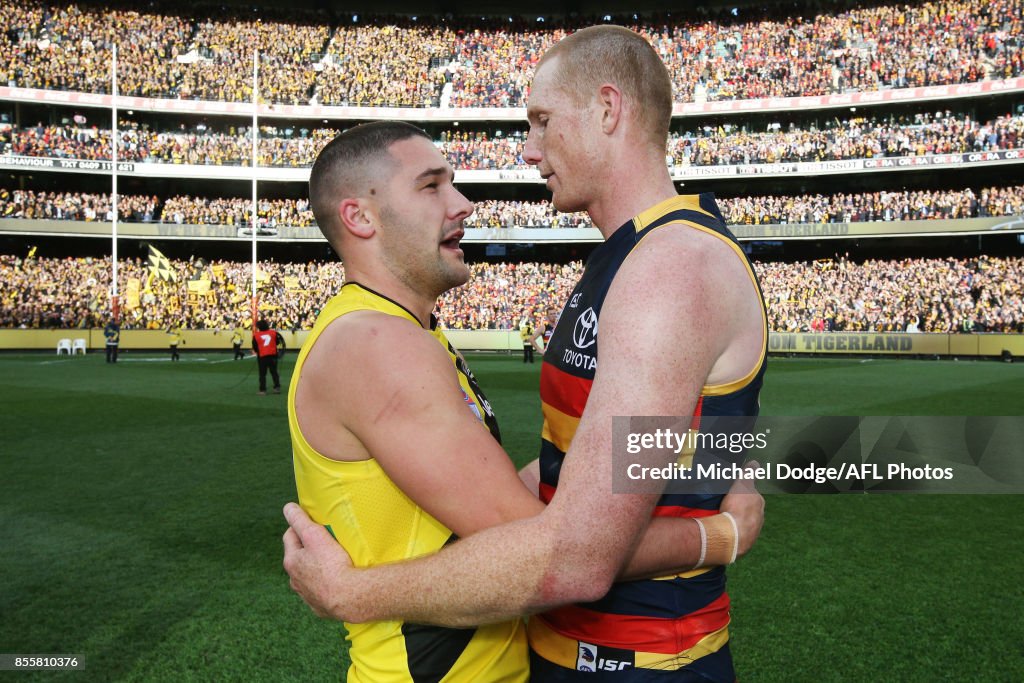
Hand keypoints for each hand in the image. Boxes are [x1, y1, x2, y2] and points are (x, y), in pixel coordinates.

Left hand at [282, 502, 360, 621]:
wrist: (349, 597)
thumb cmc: (332, 563)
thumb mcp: (314, 535)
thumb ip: (299, 520)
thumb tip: (288, 507)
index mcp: (291, 561)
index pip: (290, 536)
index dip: (300, 527)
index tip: (313, 523)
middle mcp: (294, 580)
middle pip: (298, 558)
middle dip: (308, 549)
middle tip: (325, 542)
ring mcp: (306, 595)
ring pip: (307, 577)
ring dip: (315, 569)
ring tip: (332, 563)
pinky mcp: (319, 607)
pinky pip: (320, 593)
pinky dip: (325, 586)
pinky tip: (337, 583)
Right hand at [720, 460, 764, 557]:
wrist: (733, 534)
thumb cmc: (737, 507)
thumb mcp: (741, 485)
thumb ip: (748, 474)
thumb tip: (755, 463)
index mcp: (759, 502)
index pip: (753, 495)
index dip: (743, 493)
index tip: (734, 493)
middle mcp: (760, 517)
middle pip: (750, 510)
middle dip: (742, 508)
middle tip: (728, 505)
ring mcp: (754, 531)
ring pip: (745, 523)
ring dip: (737, 521)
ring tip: (725, 518)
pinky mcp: (745, 543)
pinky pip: (739, 534)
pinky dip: (733, 531)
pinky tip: (725, 530)